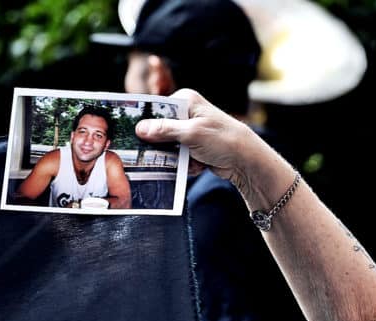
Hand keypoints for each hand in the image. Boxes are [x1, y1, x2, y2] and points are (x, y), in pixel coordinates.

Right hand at [135, 89, 264, 184]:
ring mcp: (191, 132)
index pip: (156, 108)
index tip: (130, 132)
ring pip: (169, 147)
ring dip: (176, 158)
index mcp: (185, 100)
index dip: (144, 121)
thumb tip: (140, 128)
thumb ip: (164, 130)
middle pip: (160, 129)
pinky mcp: (194, 148)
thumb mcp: (191, 133)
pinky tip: (199, 165)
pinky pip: (180, 158)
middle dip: (161, 144)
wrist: (246, 160)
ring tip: (189, 160)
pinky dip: (186, 164)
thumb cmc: (223, 139)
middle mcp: (187, 114)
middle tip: (156, 153)